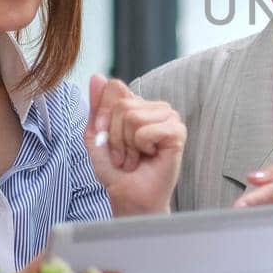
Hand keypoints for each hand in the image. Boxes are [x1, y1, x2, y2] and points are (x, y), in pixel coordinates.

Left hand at [84, 75, 185, 215]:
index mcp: (137, 104)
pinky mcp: (177, 132)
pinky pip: (146, 130)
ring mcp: (169, 118)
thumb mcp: (95, 136)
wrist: (129, 195)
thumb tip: (97, 76)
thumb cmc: (116, 170)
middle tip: (123, 154)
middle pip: (121, 104)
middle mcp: (155, 107)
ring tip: (135, 157)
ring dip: (127, 144)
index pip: (114, 88)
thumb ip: (96, 106)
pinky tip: (149, 156)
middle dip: (114, 135)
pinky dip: (140, 147)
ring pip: (133, 116)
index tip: (105, 139)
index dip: (103, 116)